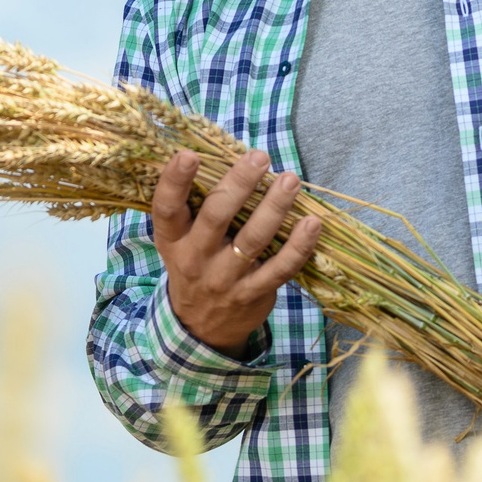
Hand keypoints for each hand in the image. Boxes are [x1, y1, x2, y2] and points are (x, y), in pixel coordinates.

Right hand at [151, 149, 322, 355]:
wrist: (200, 327)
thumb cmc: (195, 266)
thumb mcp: (180, 241)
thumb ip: (195, 206)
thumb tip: (230, 157)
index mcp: (173, 239)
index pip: (168, 208)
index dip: (175, 181)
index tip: (189, 155)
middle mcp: (196, 258)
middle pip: (216, 217)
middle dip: (239, 184)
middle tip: (259, 157)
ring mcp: (225, 278)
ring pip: (253, 239)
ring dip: (275, 207)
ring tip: (291, 181)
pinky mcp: (253, 293)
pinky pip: (280, 268)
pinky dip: (299, 246)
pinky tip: (313, 223)